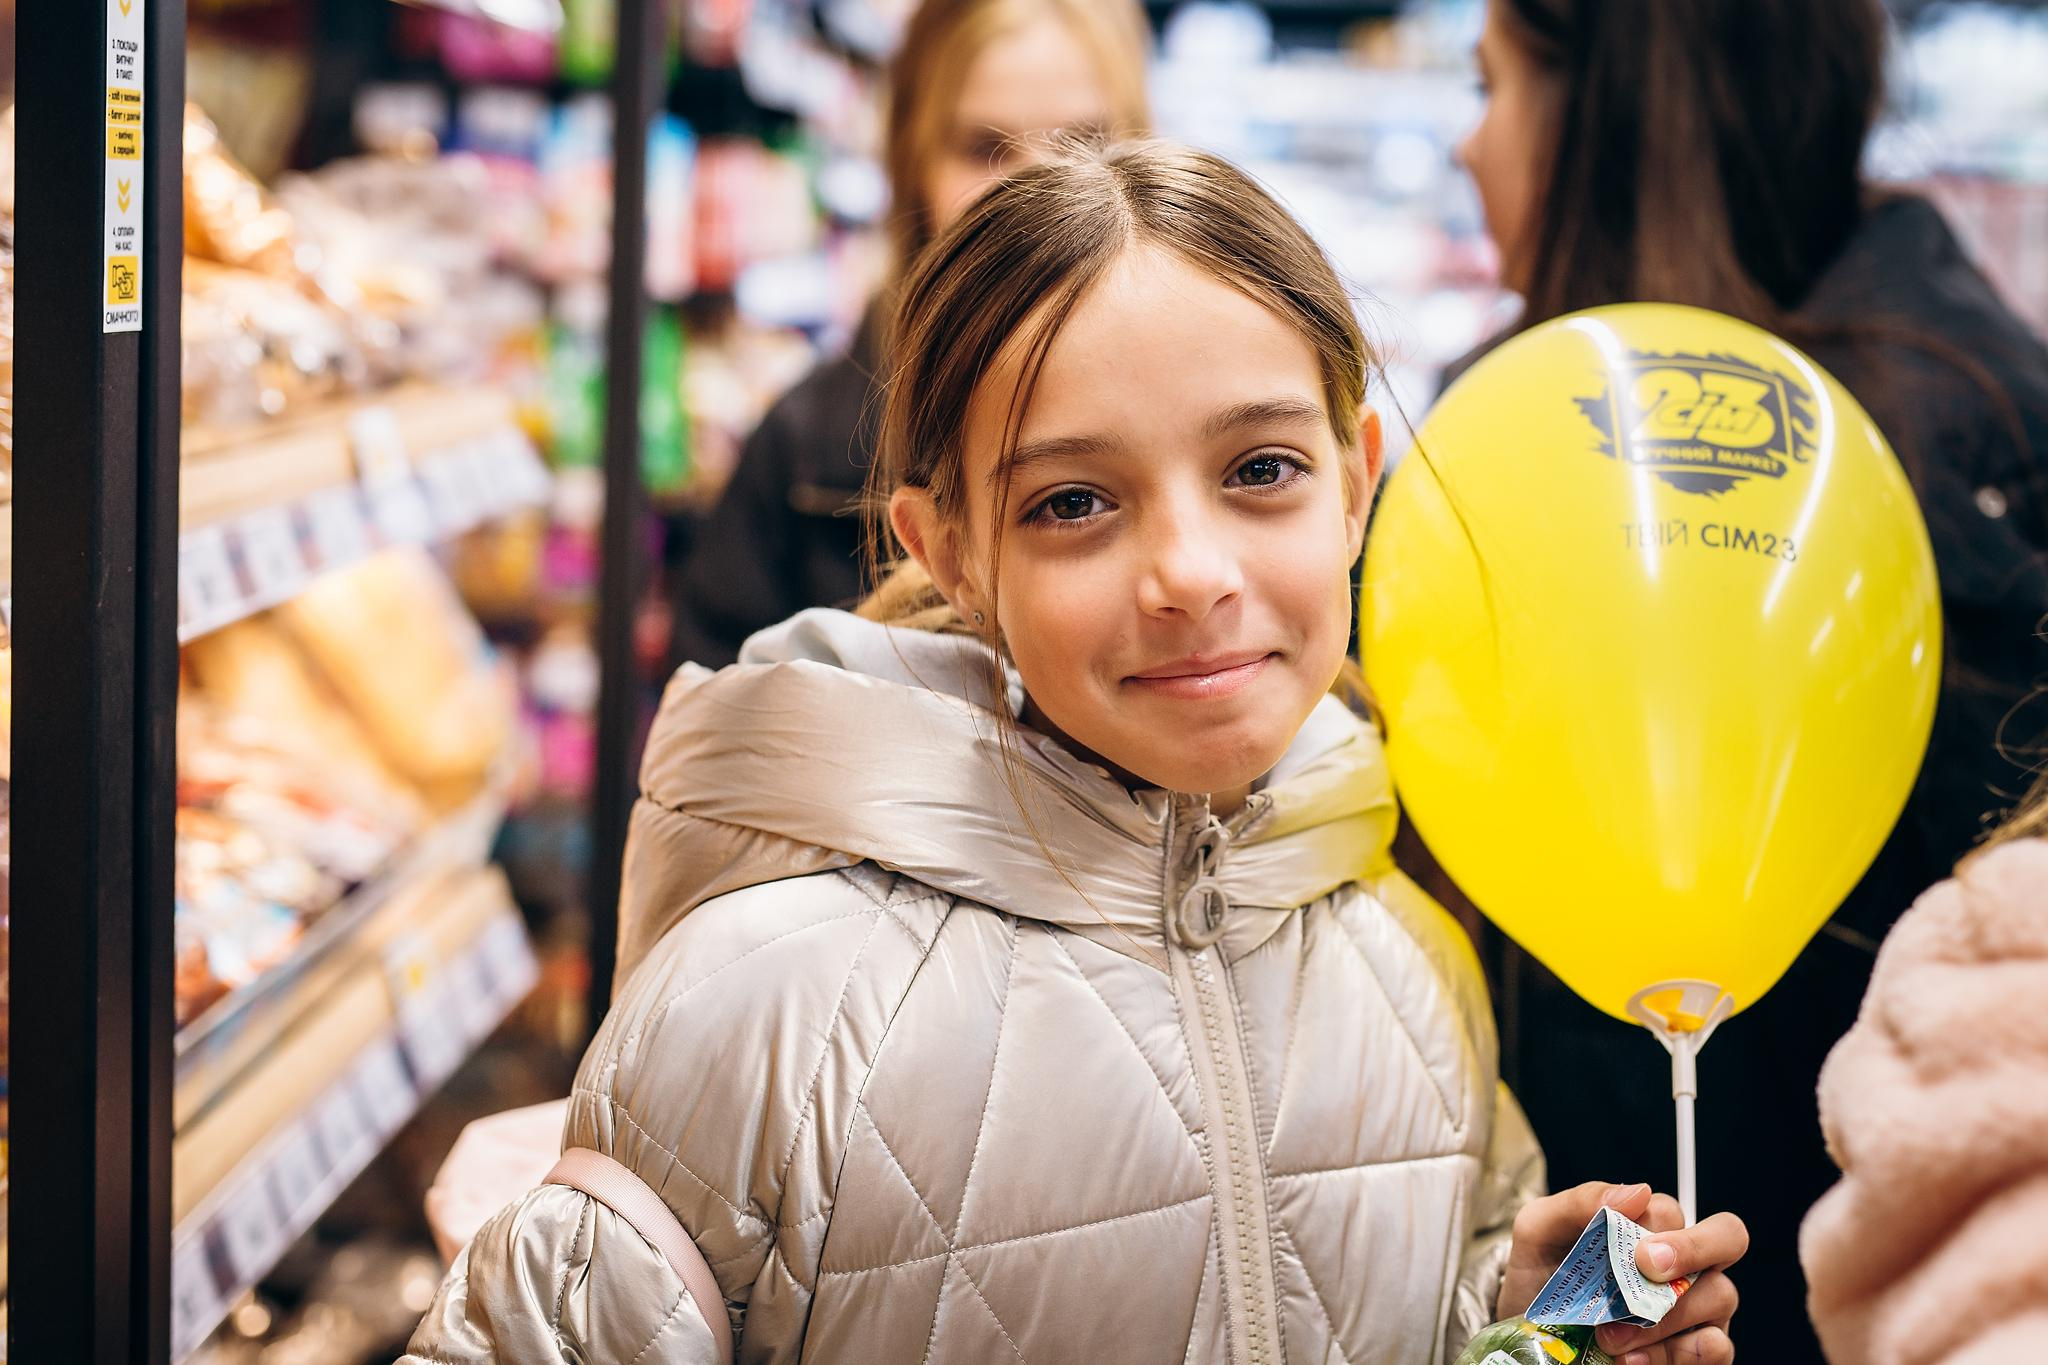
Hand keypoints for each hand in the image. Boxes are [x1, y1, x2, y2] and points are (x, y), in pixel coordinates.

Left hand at [1497, 1181, 1747, 1364]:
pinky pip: (1715, 1349)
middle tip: (1648, 1272)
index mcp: (1649, 1225)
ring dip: (1663, 1318)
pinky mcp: (1695, 1351)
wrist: (1533, 1330)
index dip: (1662, 1226)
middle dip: (1694, 1249)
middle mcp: (1683, 1262)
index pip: (1677, 1211)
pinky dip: (1673, 1355)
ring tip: (1610, 1336)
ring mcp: (1698, 1307)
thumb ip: (1582, 1201)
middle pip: (1727, 1238)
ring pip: (1720, 1296)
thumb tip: (1636, 1191)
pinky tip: (1631, 1359)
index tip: (1635, 1253)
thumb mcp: (1541, 1230)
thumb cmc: (1543, 1275)